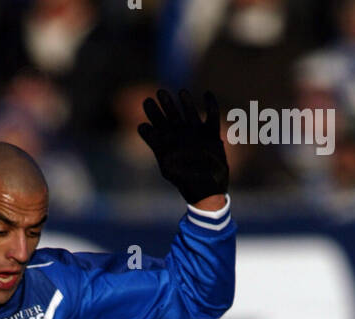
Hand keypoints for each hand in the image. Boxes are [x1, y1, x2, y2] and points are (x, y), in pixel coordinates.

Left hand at [138, 89, 228, 204]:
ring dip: (185, 101)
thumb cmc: (184, 180)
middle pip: (172, 114)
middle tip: (160, 92)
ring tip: (180, 91)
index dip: (153, 112)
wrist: (206, 191)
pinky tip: (207, 95)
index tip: (148, 101)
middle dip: (166, 103)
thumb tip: (142, 126)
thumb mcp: (164, 163)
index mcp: (169, 143)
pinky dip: (211, 104)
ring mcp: (196, 133)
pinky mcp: (212, 134)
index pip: (158, 123)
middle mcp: (181, 135)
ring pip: (190, 111)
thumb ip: (155, 143)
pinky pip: (212, 115)